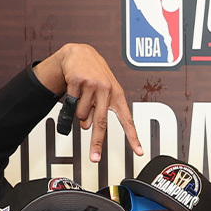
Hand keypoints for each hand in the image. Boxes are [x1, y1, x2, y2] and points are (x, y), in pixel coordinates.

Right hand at [34, 43, 142, 160]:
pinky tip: (75, 90)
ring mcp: (92, 85)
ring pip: (82, 115)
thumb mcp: (104, 92)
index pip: (128, 120)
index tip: (139, 152)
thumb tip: (87, 127)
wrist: (80, 52)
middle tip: (95, 158)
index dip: (134, 137)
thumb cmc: (95, 74)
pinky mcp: (77, 81)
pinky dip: (71, 102)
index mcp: (118, 95)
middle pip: (101, 123)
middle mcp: (107, 90)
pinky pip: (72, 103)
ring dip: (80, 113)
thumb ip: (98, 110)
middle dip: (97, 143)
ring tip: (83, 98)